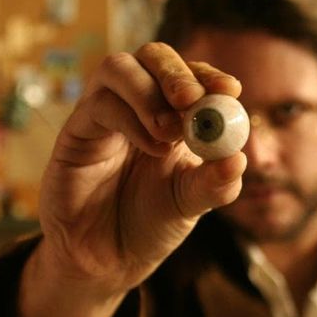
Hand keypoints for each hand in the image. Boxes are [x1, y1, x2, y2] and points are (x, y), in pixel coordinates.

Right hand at [19, 43, 245, 316]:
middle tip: (193, 99)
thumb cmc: (150, 224)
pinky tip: (150, 148)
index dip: (209, 75)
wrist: (105, 260)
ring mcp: (105, 113)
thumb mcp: (191, 203)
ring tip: (170, 134)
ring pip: (119, 67)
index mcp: (173, 114)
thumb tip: (239, 160)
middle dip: (177, 72)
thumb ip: (214, 183)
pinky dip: (130, 119)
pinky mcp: (77, 129)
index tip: (230, 90)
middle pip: (153, 55)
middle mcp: (138, 104)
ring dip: (149, 93)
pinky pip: (99, 103)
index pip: (191, 75)